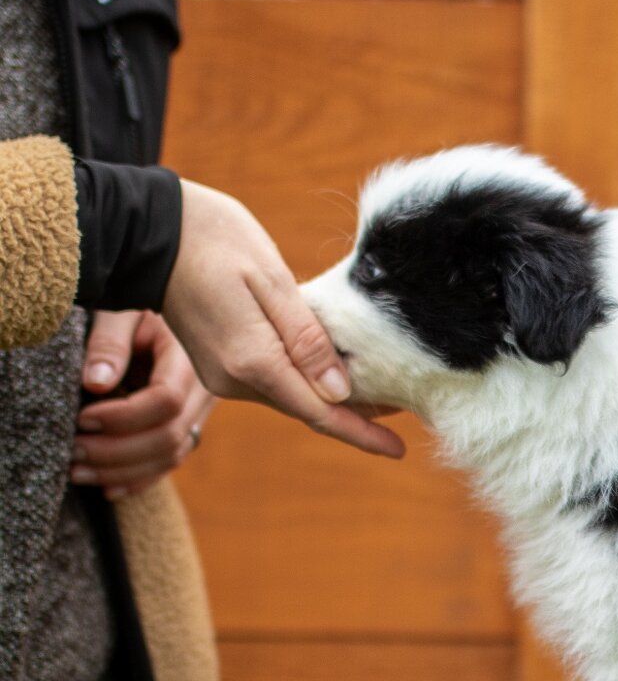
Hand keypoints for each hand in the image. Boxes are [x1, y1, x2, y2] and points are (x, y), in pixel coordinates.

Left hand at [74, 309, 213, 499]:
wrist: (183, 300)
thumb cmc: (143, 303)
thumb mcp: (123, 310)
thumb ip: (110, 342)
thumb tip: (97, 382)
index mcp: (190, 357)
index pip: (165, 401)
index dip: (122, 417)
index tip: (81, 417)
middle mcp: (205, 389)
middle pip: (170, 436)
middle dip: (117, 451)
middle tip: (72, 451)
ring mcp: (202, 410)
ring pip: (172, 455)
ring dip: (123, 471)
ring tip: (77, 471)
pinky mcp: (190, 423)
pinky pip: (173, 460)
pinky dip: (140, 479)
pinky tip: (108, 487)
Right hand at [160, 179, 403, 458]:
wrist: (149, 231)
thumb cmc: (216, 242)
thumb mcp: (271, 281)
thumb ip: (306, 338)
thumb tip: (339, 391)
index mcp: (252, 361)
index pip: (319, 411)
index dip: (362, 432)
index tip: (399, 449)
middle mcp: (234, 379)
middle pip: (308, 410)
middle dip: (356, 416)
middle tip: (405, 411)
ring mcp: (222, 376)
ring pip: (291, 398)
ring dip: (332, 401)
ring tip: (382, 396)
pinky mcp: (219, 365)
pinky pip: (273, 383)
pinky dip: (307, 384)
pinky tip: (334, 375)